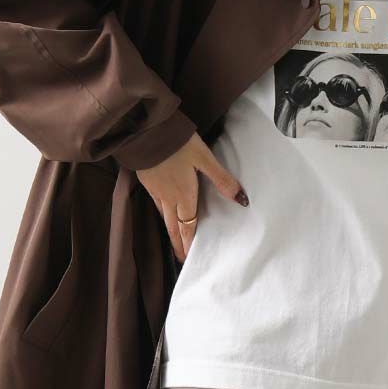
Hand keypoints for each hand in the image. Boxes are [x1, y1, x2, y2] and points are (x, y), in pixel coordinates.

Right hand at [136, 132, 248, 260]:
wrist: (146, 131)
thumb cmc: (178, 143)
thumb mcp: (204, 158)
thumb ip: (222, 179)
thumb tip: (241, 200)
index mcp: (184, 195)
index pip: (188, 226)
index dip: (189, 243)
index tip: (189, 258)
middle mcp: (168, 198)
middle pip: (173, 227)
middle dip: (178, 243)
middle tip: (181, 258)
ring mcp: (155, 190)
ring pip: (164, 217)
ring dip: (170, 231)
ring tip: (174, 239)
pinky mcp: (147, 181)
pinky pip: (156, 204)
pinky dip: (162, 215)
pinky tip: (163, 212)